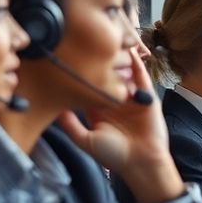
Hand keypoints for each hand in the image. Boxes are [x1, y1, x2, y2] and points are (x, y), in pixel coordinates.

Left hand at [57, 49, 182, 202]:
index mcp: (98, 108)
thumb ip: (70, 124)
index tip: (69, 57)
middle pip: (106, 75)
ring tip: (108, 39)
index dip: (81, 72)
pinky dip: (136, 63)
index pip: (89, 85)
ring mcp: (131, 97)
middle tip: (87, 42)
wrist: (141, 163)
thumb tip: (54, 105)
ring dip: (117, 59)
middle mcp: (114, 100)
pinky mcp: (146, 96)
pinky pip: (141, 76)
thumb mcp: (85, 139)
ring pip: (123, 73)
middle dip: (99, 61)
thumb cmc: (113, 155)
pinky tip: (128, 50)